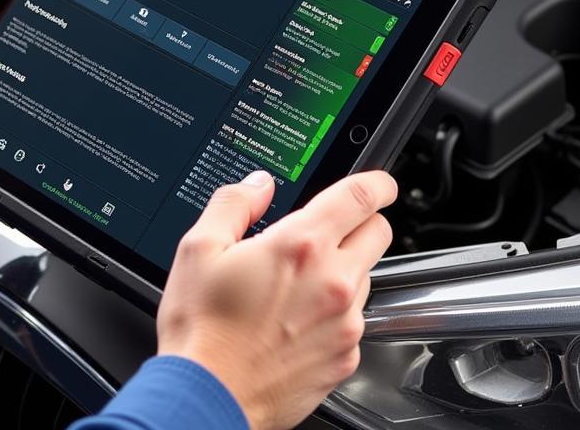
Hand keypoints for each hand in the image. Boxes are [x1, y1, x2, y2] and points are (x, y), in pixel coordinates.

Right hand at [157, 169, 396, 429]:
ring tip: (297, 282)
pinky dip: (335, 312)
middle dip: (363, 222)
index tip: (380, 182)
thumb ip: (234, 203)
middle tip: (331, 228)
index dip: (377, 182)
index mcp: (301, 246)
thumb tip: (258, 184)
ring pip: (366, 277)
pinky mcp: (345, 358)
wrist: (208, 397)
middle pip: (378, 234)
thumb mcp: (199, 247)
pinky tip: (296, 319)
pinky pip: (354, 320)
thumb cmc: (202, 328)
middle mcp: (333, 282)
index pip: (360, 197)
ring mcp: (345, 324)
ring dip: (344, 268)